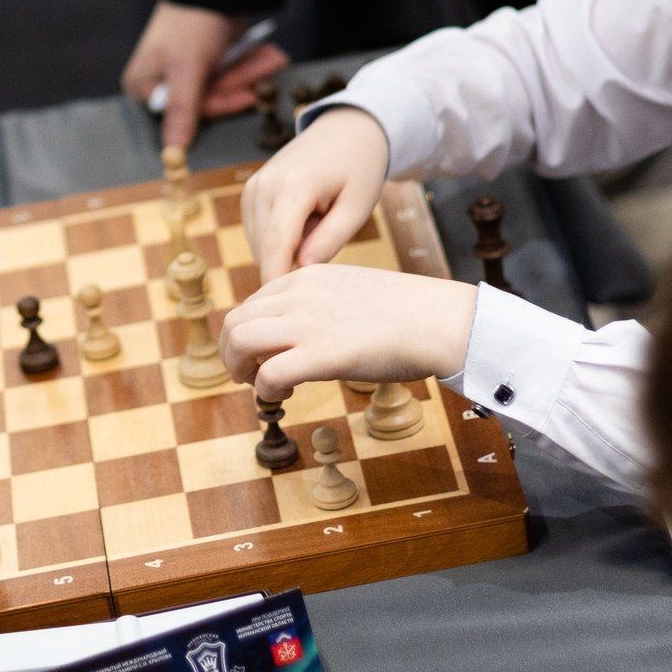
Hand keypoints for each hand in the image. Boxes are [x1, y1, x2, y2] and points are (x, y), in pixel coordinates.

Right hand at [119, 0, 292, 149]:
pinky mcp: (207, 59)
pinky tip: (266, 54)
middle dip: (241, 80)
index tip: (248, 94)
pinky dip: (248, 62)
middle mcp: (162, 80)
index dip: (220, 102)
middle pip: (208, 98)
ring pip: (224, 84)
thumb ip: (182, 112)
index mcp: (146, 84)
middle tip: (268, 65)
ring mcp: (187, 69)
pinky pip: (230, 71)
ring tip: (272, 57)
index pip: (187, 112)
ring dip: (250, 70)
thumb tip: (172, 156)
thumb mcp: (187, 68)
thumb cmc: (193, 24)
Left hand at [220, 265, 475, 403]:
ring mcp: (308, 323)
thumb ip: (321, 303)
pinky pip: (268, 374)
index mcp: (305, 276)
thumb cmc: (405, 312)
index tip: (262, 356)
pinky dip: (265, 390)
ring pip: (240, 343)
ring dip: (240, 370)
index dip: (248, 334)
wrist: (438, 320)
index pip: (251, 304)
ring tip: (259, 387)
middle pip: (234, 322)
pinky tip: (283, 395)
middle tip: (250, 376)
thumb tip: (305, 333)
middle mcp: (298, 295)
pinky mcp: (322, 354)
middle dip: (233, 354)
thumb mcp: (350, 290)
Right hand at [240, 106, 389, 281]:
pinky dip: (278, 237)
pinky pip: (257, 232)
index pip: (275, 244)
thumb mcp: (358, 206)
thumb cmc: (358, 169)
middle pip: (265, 248)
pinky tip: (305, 222)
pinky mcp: (250, 192)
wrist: (345, 131)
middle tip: (326, 246)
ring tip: (318, 225)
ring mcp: (253, 187)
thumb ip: (331, 239)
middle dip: (290, 261)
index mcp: (294, 185)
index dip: (275, 279)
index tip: (280, 312)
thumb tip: (302, 270)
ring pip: (258, 243)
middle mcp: (264, 184)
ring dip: (285, 248)